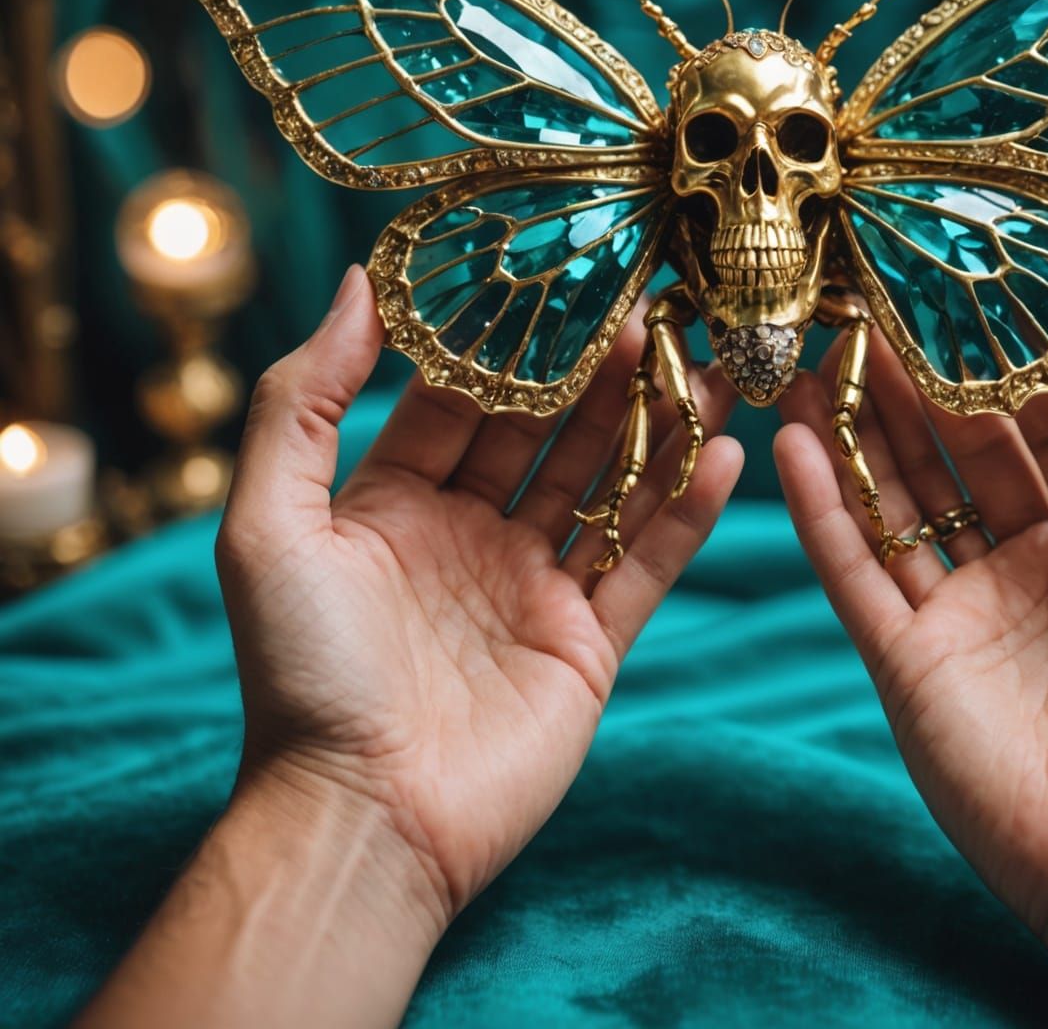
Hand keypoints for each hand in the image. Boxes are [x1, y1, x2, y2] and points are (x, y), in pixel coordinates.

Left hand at [218, 267, 740, 923]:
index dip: (510, 344)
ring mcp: (533, 589)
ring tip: (707, 361)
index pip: (463, 400)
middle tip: (653, 308)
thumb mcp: (268, 524)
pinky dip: (687, 510)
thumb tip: (355, 282)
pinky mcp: (587, 644)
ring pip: (608, 485)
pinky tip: (725, 454)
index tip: (556, 279)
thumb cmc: (302, 674)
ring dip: (656, 425)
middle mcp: (469, 535)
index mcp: (394, 504)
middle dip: (598, 372)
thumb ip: (300, 401)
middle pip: (549, 433)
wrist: (364, 821)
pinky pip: (647, 562)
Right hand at [776, 313, 1047, 1026]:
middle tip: (867, 308)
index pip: (1046, 423)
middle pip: (957, 448)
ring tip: (813, 356)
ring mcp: (962, 606)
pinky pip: (855, 568)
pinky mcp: (905, 656)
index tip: (963, 292)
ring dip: (855, 428)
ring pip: (897, 496)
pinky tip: (793, 444)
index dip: (1004, 361)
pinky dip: (820, 509)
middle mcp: (1028, 558)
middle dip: (914, 380)